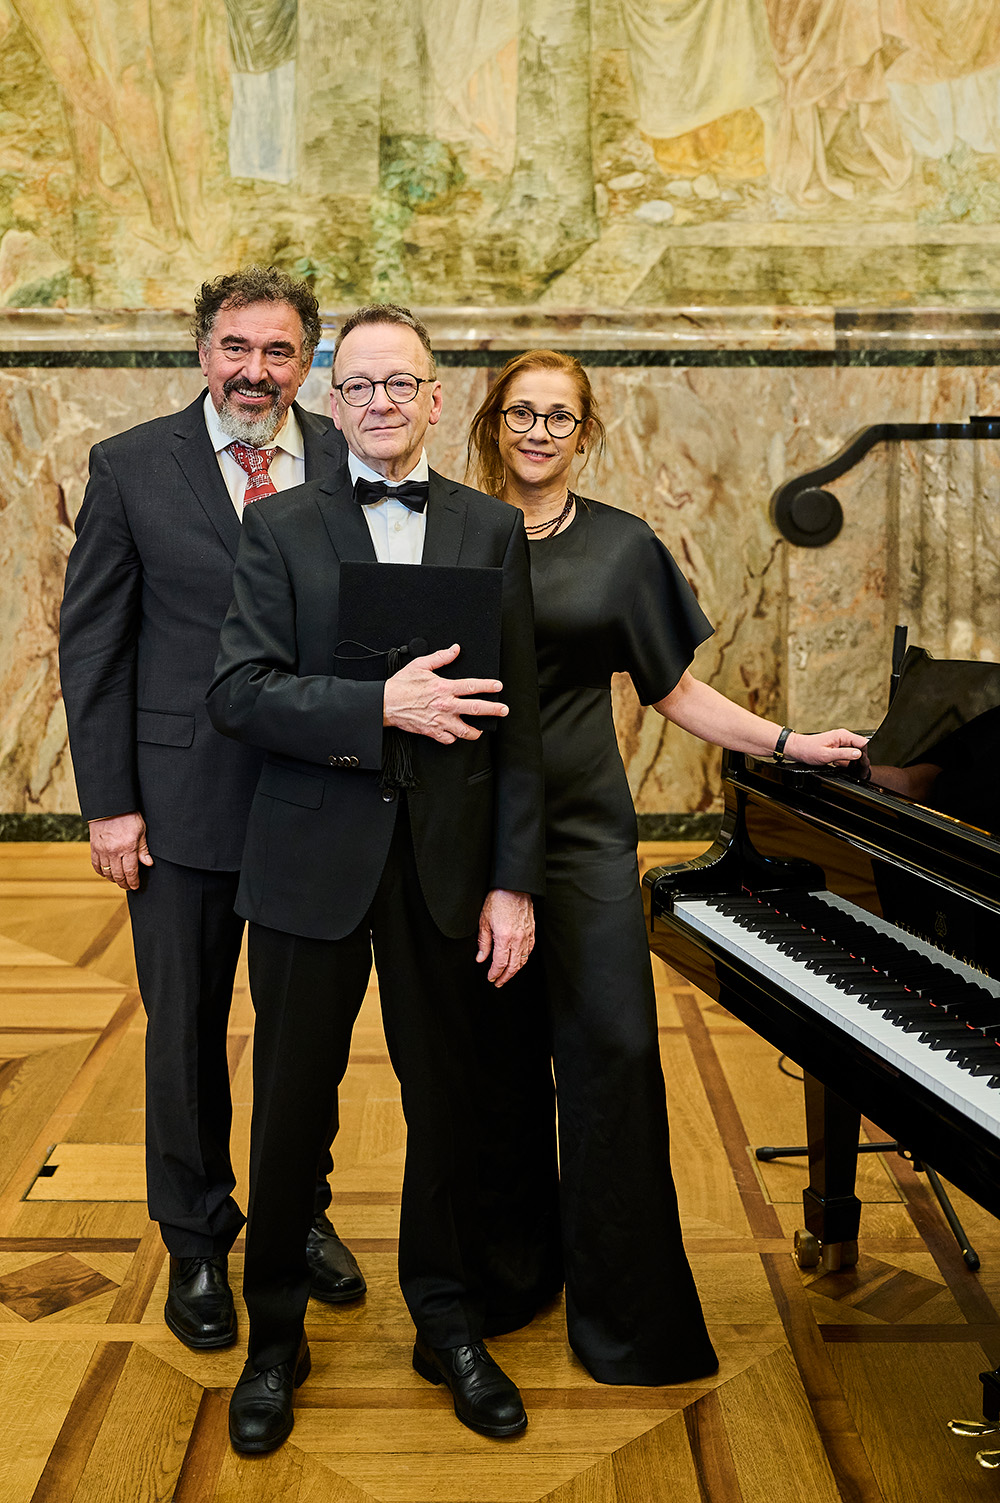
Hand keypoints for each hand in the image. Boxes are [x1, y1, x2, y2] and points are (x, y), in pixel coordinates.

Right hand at [89, 812, 152, 889]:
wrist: (110, 806)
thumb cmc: (128, 816)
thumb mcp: (141, 831)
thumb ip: (143, 849)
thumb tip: (148, 864)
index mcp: (128, 848)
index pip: (131, 871)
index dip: (133, 882)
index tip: (135, 886)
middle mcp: (114, 852)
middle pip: (118, 875)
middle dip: (124, 883)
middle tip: (128, 886)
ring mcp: (102, 850)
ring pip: (107, 872)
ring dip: (113, 879)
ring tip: (118, 881)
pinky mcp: (94, 847)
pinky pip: (96, 865)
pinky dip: (101, 872)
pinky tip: (106, 873)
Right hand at [383, 643, 508, 743]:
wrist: (385, 703)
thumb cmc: (401, 685)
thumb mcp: (420, 665)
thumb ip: (440, 658)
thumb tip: (454, 650)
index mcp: (444, 688)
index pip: (472, 686)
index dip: (488, 686)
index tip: (498, 686)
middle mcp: (445, 705)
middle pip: (476, 709)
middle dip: (493, 709)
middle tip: (503, 710)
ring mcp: (439, 720)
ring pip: (464, 730)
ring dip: (475, 731)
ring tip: (481, 730)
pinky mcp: (432, 731)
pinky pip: (448, 739)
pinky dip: (454, 738)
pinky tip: (456, 734)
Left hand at [476, 889, 533, 986]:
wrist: (514, 886)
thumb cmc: (498, 900)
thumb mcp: (484, 921)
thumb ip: (483, 942)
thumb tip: (481, 958)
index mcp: (504, 937)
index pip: (500, 963)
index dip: (494, 973)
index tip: (490, 978)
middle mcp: (518, 939)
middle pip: (513, 966)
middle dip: (505, 977)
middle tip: (498, 982)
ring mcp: (527, 936)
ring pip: (523, 960)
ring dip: (515, 971)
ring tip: (507, 975)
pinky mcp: (532, 931)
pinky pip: (529, 951)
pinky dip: (524, 960)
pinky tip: (518, 962)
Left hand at [787, 729, 868, 767]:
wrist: (797, 750)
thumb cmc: (808, 750)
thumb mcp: (827, 755)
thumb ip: (844, 754)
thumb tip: (859, 754)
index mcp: (843, 735)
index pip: (863, 742)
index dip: (865, 754)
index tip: (861, 763)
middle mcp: (843, 737)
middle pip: (859, 749)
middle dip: (854, 759)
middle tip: (841, 763)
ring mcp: (840, 742)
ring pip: (853, 754)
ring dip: (847, 761)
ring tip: (835, 762)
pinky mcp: (837, 748)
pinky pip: (846, 756)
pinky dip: (842, 761)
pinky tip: (834, 763)